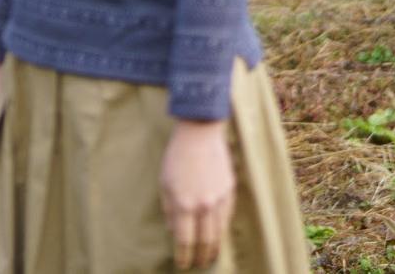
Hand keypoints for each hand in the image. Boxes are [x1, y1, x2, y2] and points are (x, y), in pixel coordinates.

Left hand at [160, 119, 232, 269]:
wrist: (200, 133)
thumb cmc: (177, 157)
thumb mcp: (164, 183)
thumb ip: (169, 210)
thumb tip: (173, 231)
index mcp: (184, 204)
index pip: (185, 240)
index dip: (184, 256)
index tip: (182, 264)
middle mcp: (203, 205)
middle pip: (205, 241)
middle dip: (201, 256)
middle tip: (198, 265)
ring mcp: (219, 199)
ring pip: (219, 232)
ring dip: (214, 248)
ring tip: (211, 257)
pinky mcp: (230, 192)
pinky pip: (227, 217)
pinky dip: (222, 230)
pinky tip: (219, 236)